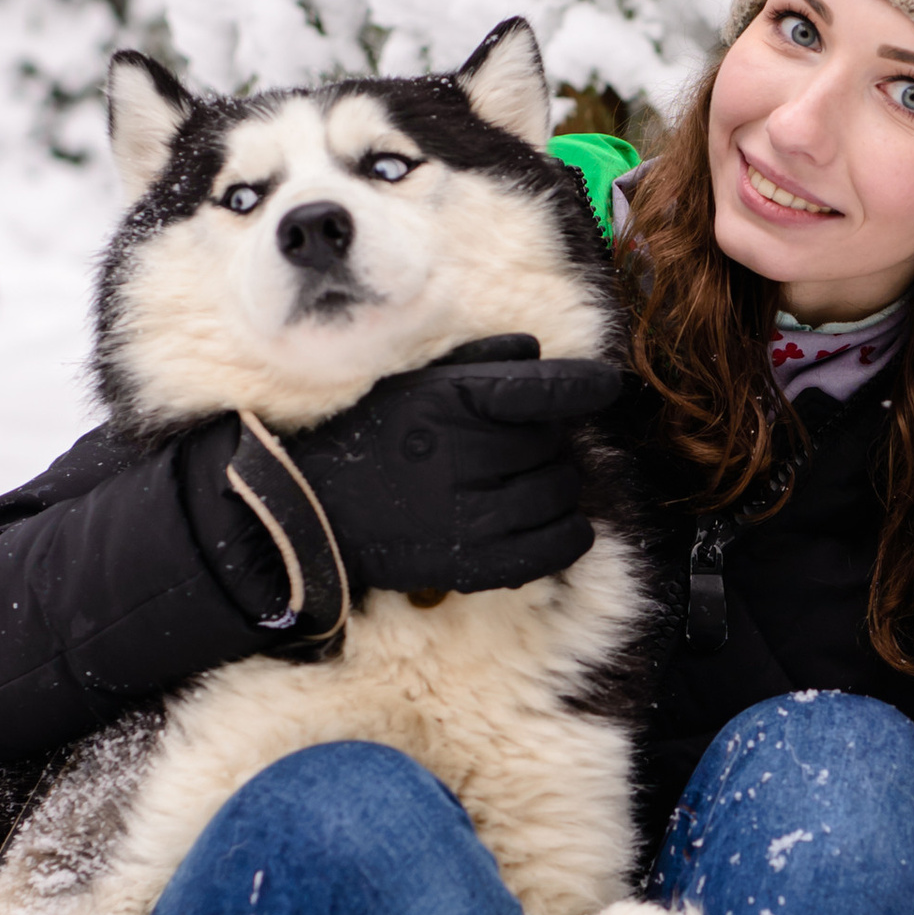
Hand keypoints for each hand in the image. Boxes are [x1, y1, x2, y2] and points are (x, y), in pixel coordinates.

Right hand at [183, 334, 630, 631]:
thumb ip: (476, 362)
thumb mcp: (410, 383)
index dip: (588, 386)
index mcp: (450, 403)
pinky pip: (550, 548)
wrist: (306, 512)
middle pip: (553, 443)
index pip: (547, 390)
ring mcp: (470, 515)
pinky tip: (562, 525)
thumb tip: (534, 351)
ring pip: (557, 492)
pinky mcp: (471, 563)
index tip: (608, 386)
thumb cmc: (362, 437)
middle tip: (523, 444)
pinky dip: (568, 535)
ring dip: (558, 485)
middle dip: (550, 439)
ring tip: (530, 481)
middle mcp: (465, 456)